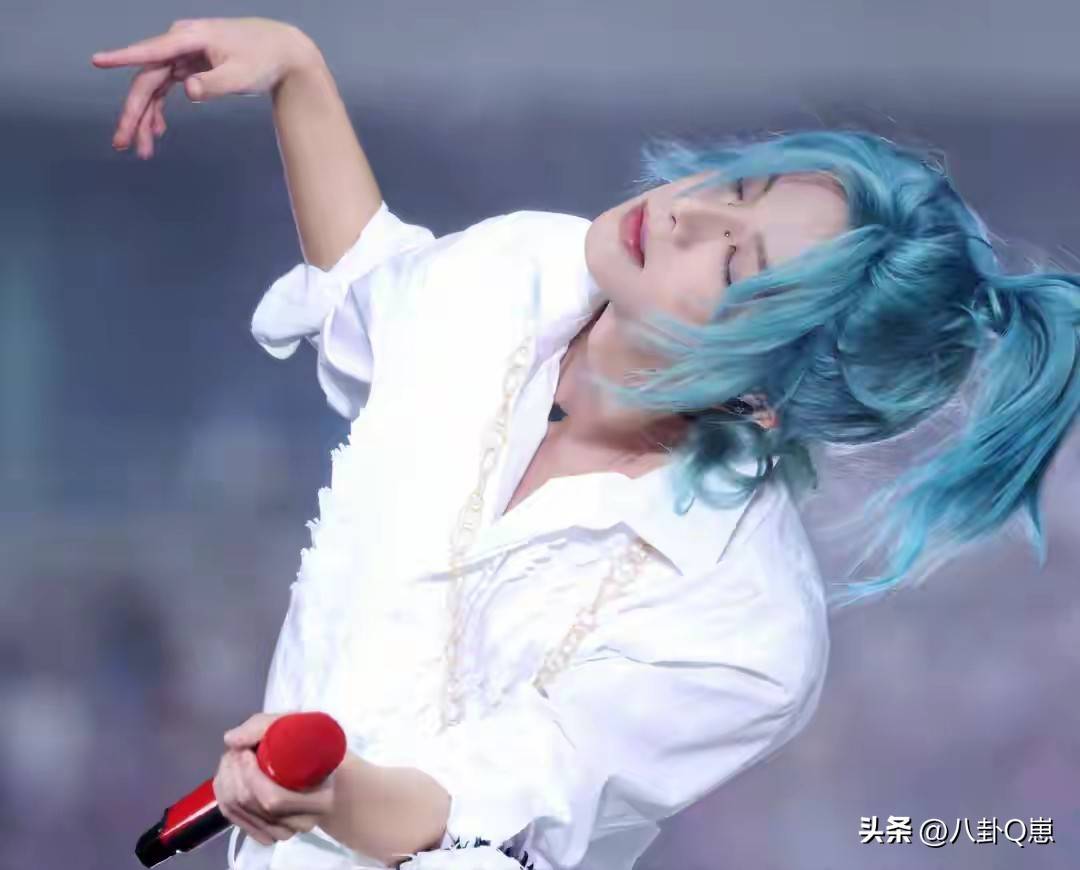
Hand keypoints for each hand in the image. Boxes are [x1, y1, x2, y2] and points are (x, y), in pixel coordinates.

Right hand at [90, 17, 319, 158]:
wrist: (282, 50)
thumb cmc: (263, 59)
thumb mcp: (241, 75)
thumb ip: (214, 84)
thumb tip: (188, 90)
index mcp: (188, 39)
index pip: (150, 52)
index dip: (122, 57)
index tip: (97, 61)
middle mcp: (179, 43)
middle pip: (147, 80)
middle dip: (134, 114)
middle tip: (123, 145)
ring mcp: (183, 55)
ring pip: (154, 87)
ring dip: (146, 118)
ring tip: (141, 150)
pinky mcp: (190, 65)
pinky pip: (166, 88)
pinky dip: (161, 110)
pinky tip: (158, 132)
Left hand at [213, 712, 337, 846]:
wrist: (323, 772)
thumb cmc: (313, 746)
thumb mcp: (297, 726)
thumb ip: (264, 727)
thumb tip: (230, 740)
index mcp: (321, 798)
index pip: (274, 800)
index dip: (252, 775)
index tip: (247, 750)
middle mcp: (303, 822)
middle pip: (251, 804)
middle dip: (234, 772)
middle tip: (237, 750)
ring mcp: (284, 832)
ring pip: (237, 810)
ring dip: (226, 780)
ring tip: (234, 758)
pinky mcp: (267, 834)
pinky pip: (233, 817)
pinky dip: (224, 793)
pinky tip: (232, 776)